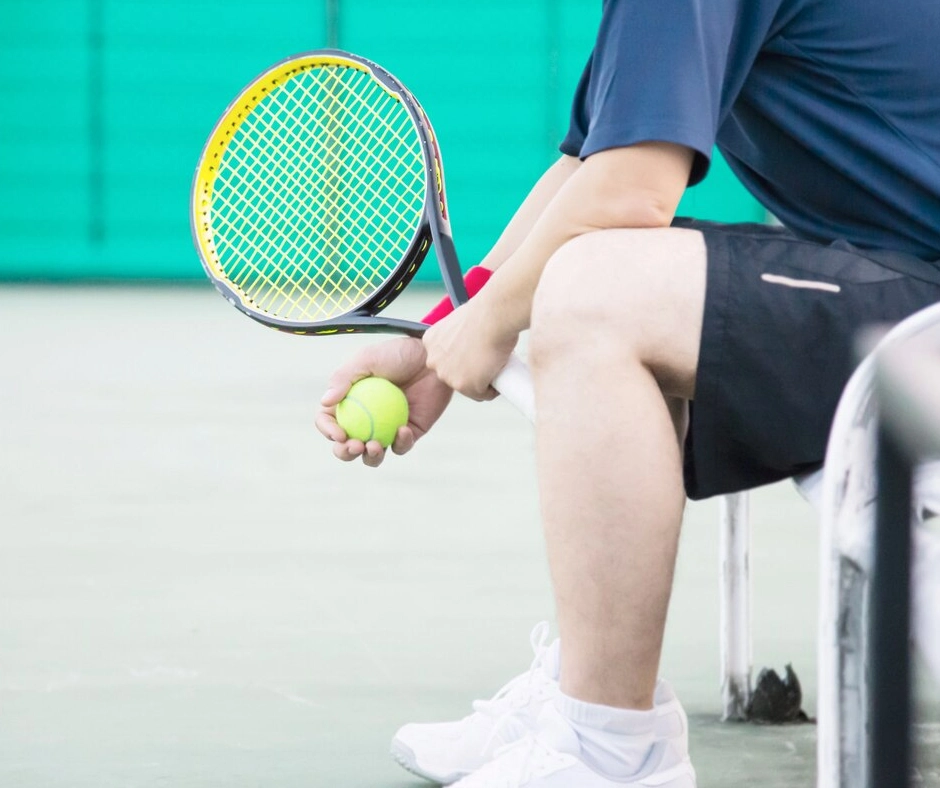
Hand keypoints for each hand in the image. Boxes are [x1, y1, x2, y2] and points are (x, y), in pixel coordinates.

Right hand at [316, 337, 452, 466]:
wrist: (432, 357)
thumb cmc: (397, 354)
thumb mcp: (366, 359)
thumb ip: (343, 378)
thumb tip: (325, 402)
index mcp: (347, 402)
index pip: (329, 421)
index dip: (328, 431)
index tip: (340, 433)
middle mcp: (364, 419)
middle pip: (346, 445)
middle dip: (345, 453)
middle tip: (355, 446)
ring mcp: (386, 429)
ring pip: (372, 454)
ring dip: (370, 457)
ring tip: (374, 446)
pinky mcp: (408, 433)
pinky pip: (401, 446)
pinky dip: (401, 443)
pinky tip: (403, 430)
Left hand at [422, 297, 517, 400]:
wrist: (494, 317)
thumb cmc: (484, 314)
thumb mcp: (460, 323)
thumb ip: (457, 338)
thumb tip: (469, 346)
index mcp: (431, 342)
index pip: (446, 359)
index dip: (462, 358)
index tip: (473, 353)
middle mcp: (434, 361)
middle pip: (455, 375)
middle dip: (470, 371)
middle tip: (486, 360)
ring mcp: (448, 375)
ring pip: (468, 387)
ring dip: (481, 380)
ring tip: (494, 365)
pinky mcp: (465, 386)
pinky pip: (482, 394)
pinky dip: (492, 389)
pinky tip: (498, 374)